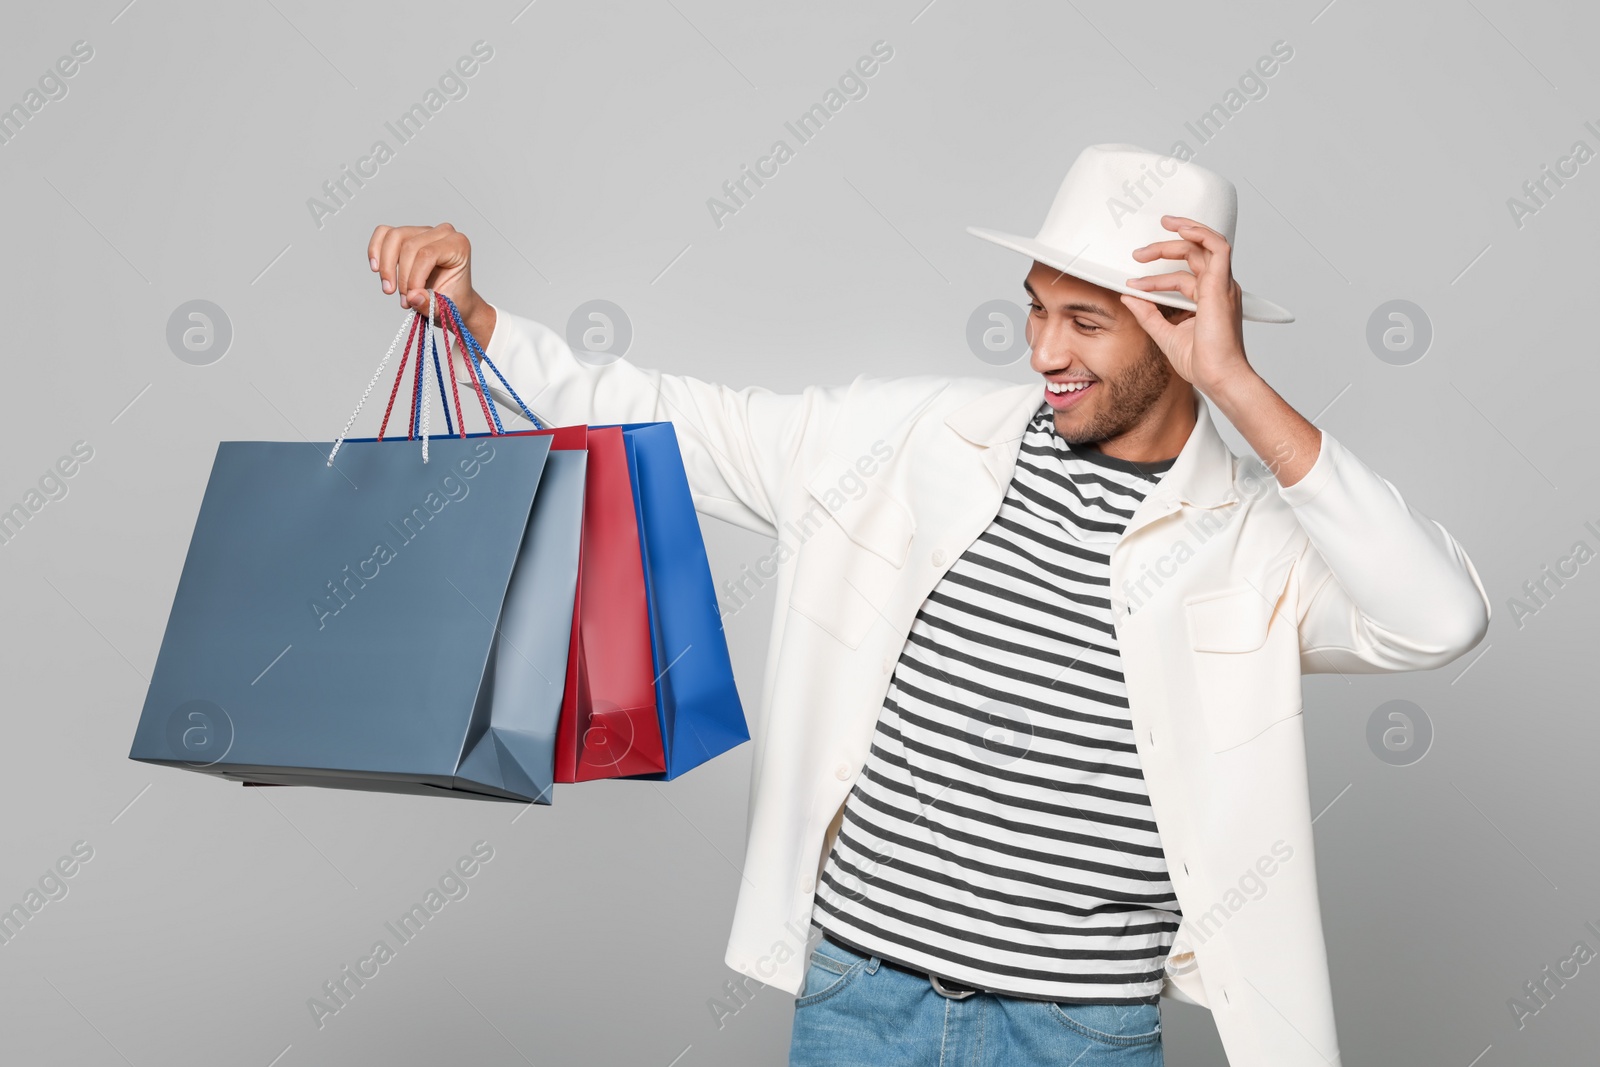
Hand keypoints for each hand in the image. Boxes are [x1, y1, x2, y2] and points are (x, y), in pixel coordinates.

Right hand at [367, 223, 494, 343]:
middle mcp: (443, 232)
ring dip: (386, 266)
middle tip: (404, 300)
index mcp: (458, 245)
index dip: (414, 278)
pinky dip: (375, 250)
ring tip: (389, 289)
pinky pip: (384, 233)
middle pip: (409, 246)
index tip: (411, 298)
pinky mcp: (407, 234)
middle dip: (402, 276)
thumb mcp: (446, 309)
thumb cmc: (453, 300)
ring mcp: (423, 231)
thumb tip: (413, 296)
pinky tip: (376, 269)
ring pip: (393, 238)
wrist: (453, 300)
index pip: (427, 254)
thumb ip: (430, 304)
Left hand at [1120, 215, 1252, 393]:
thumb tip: (1129, 296)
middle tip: (1138, 253)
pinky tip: (1182, 230)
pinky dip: (1201, 234)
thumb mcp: (1165, 333)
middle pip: (1194, 255)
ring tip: (1161, 228)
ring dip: (1182, 234)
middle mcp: (1218, 289)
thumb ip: (1147, 313)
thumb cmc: (1202, 362)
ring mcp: (1222, 285)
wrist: (1218, 376)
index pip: (1183, 277)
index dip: (1155, 278)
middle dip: (1164, 248)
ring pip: (1204, 246)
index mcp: (1209, 300)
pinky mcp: (1222, 285)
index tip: (1132, 283)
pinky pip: (1218, 247)